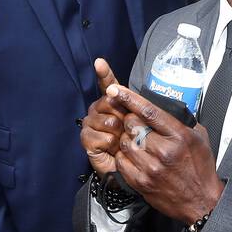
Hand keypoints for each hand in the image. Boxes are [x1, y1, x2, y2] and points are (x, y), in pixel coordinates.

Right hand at [81, 58, 128, 176]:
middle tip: (127, 129)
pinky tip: (111, 148)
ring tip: (121, 141)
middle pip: (108, 101)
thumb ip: (139, 107)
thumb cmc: (139, 144)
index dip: (104, 74)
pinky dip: (108, 144)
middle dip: (121, 115)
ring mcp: (92, 124)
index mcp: (114, 103)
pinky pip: (98, 136)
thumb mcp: (144, 123)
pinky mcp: (87, 139)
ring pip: (105, 120)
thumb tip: (129, 95)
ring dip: (117, 133)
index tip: (100, 62)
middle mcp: (100, 110)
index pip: (108, 85)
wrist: (133, 170)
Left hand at [106, 83, 224, 224]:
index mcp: (179, 136)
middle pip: (132, 125)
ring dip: (126, 139)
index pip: (149, 111)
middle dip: (130, 121)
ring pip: (124, 142)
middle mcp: (164, 151)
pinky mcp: (141, 182)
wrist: (201, 201)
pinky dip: (124, 156)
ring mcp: (151, 168)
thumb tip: (165, 106)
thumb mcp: (199, 138)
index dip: (128, 98)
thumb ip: (182, 121)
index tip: (114, 89)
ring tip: (135, 141)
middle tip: (135, 124)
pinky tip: (132, 156)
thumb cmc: (200, 168)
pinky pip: (121, 161)